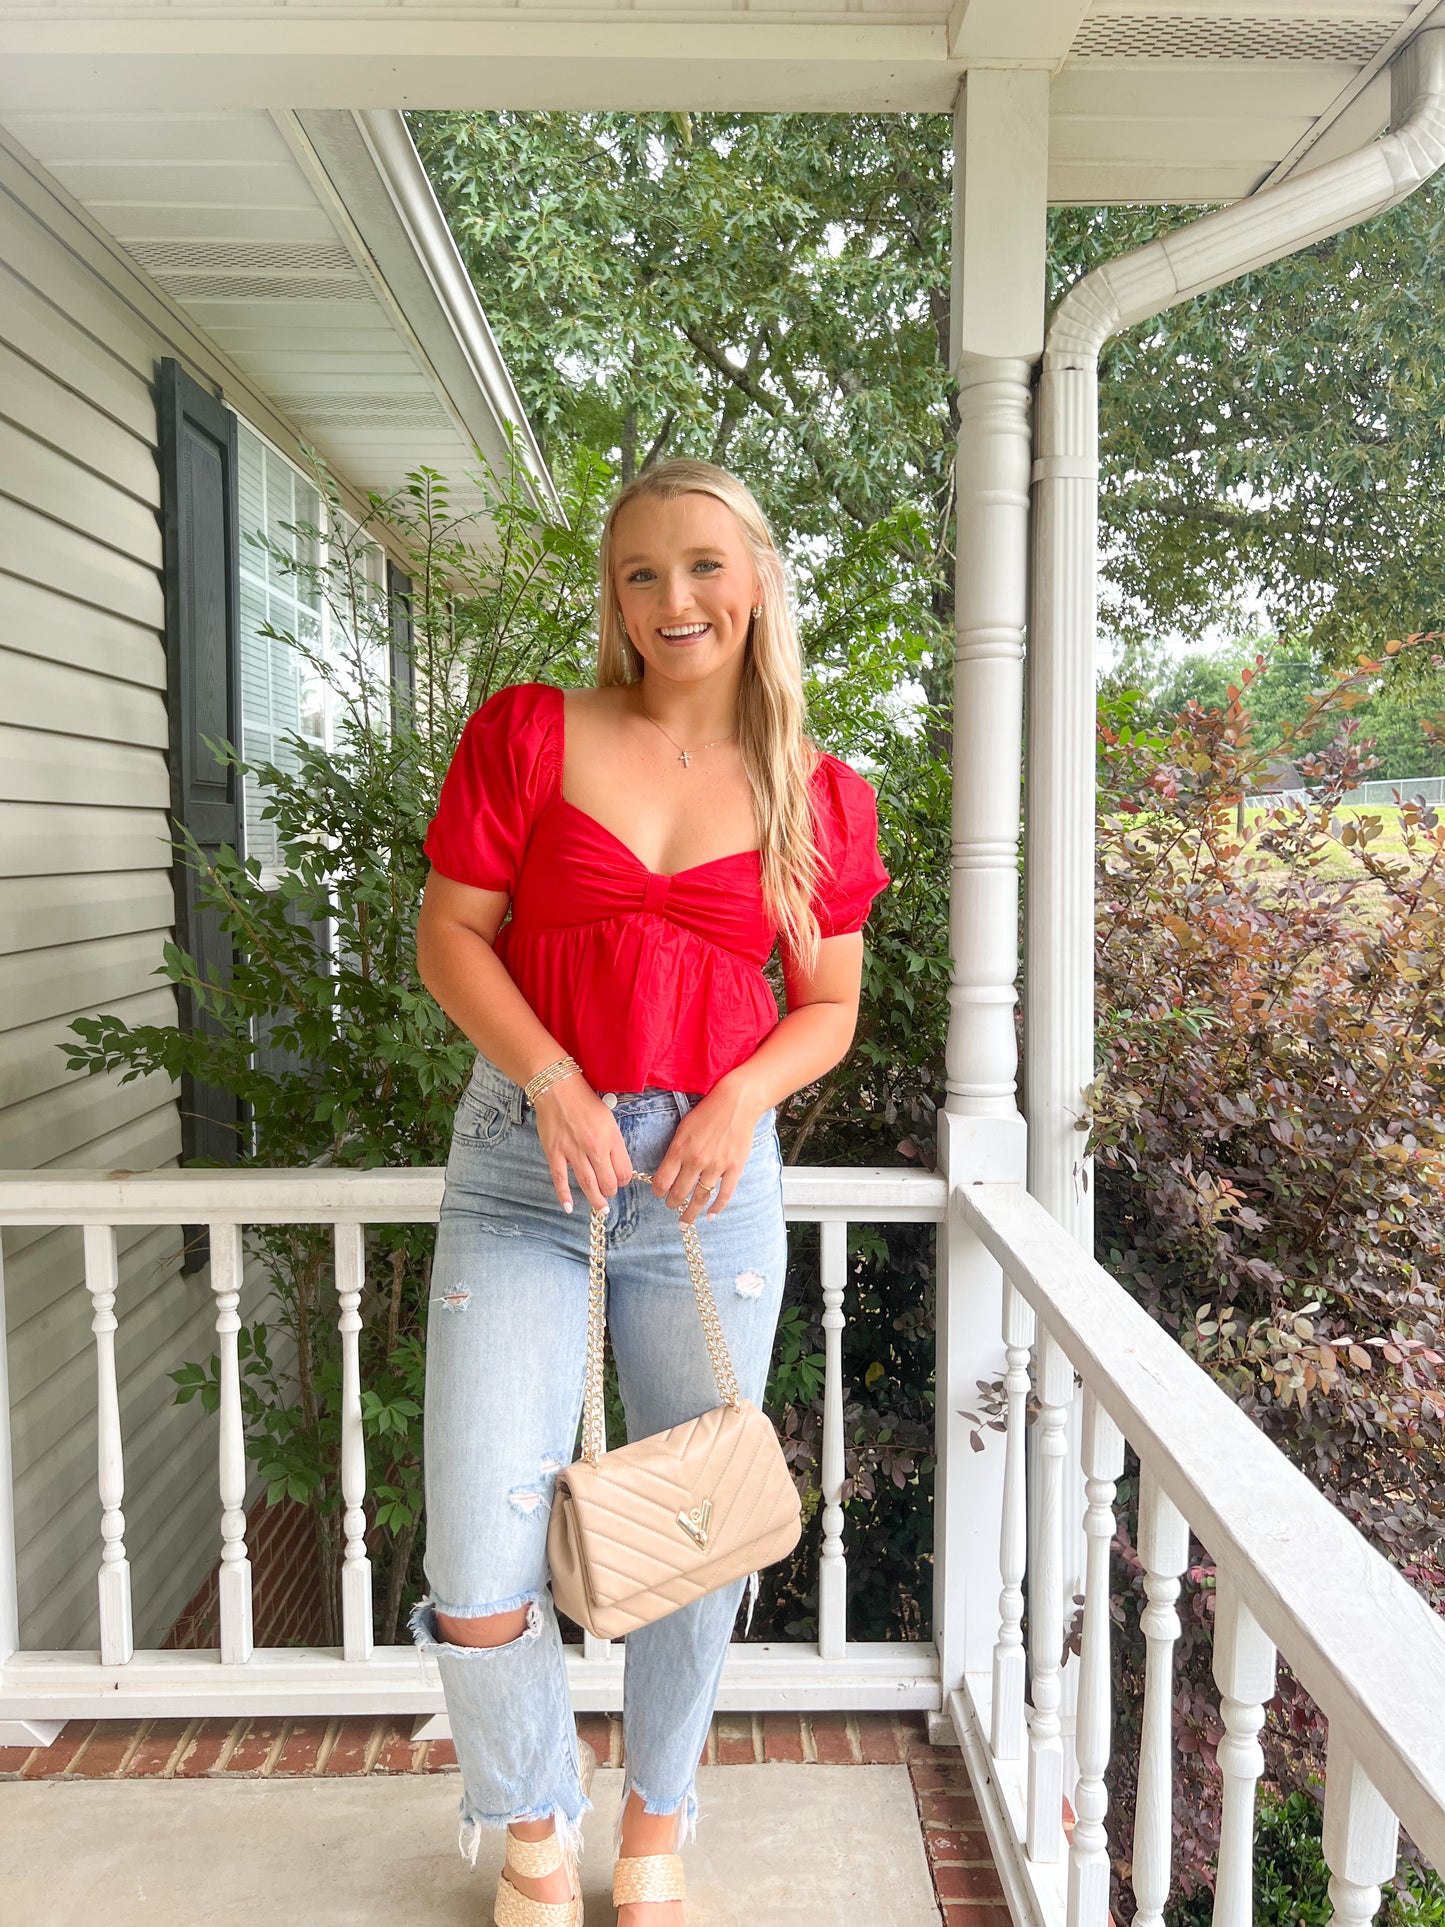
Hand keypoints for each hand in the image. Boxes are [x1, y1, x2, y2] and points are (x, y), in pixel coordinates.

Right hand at [533, 1075, 632, 1213]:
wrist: (558, 1088)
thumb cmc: (585, 1102)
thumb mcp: (608, 1120)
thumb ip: (613, 1143)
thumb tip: (615, 1165)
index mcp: (611, 1138)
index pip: (624, 1171)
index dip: (624, 1180)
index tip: (619, 1180)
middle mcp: (594, 1147)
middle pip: (608, 1182)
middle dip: (610, 1191)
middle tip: (608, 1193)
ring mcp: (573, 1151)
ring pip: (587, 1184)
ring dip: (595, 1200)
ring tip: (601, 1209)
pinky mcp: (554, 1152)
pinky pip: (560, 1179)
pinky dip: (564, 1195)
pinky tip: (569, 1207)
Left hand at [651, 1082, 762, 1224]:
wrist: (735, 1102)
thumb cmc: (707, 1112)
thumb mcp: (683, 1128)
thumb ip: (675, 1151)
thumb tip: (668, 1171)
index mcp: (679, 1149)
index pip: (662, 1181)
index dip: (657, 1191)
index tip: (658, 1194)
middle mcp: (696, 1160)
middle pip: (679, 1193)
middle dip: (672, 1204)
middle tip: (671, 1207)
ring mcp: (716, 1166)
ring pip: (700, 1199)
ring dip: (690, 1213)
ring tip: (685, 1221)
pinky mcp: (734, 1168)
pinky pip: (724, 1194)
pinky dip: (717, 1208)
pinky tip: (710, 1215)